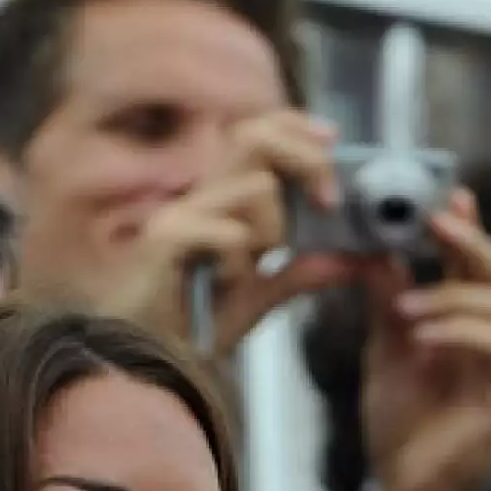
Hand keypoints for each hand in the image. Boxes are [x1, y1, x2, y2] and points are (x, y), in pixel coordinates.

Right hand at [97, 111, 354, 356]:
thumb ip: (298, 276)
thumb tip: (350, 261)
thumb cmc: (185, 330)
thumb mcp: (255, 300)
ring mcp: (178, 214)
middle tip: (327, 202)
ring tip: (249, 271)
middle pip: (255, 136)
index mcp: (216, 200)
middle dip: (305, 160)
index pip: (256, 131)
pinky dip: (239, 264)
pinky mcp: (164, 238)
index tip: (333, 141)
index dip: (296, 126)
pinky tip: (219, 287)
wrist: (139, 364)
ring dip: (273, 230)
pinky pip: (230, 233)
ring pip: (256, 187)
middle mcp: (195, 196)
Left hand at [362, 192, 490, 490]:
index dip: (466, 229)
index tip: (443, 196)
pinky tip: (421, 336)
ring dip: (451, 296)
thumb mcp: (388, 352)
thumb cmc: (402, 430)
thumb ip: (388, 303)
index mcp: (478, 330)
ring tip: (402, 308)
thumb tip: (375, 248)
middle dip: (469, 241)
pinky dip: (458, 332)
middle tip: (433, 219)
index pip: (480, 267)